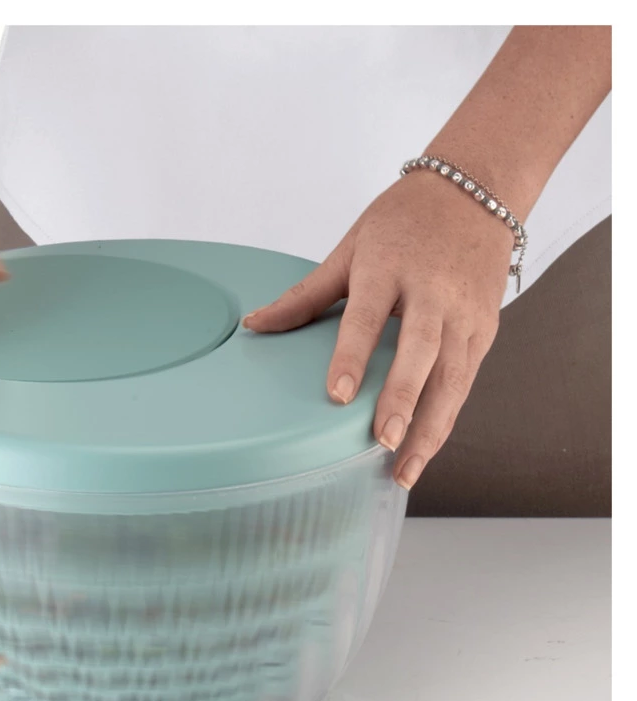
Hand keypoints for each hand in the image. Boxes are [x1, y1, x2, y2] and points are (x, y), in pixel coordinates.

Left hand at [243, 171, 510, 489]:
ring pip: (451, 378)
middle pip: (420, 353)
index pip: (368, 317)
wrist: (477, 189)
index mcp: (390, 267)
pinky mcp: (486, 329)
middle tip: (383, 442)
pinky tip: (426, 447)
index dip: (352, 356)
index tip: (337, 395)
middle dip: (403, 401)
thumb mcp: (350, 247)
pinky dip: (447, 417)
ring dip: (430, 427)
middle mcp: (433, 292)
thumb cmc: (405, 219)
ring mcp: (465, 313)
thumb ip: (305, 294)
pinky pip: (466, 381)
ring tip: (405, 469)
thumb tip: (255, 324)